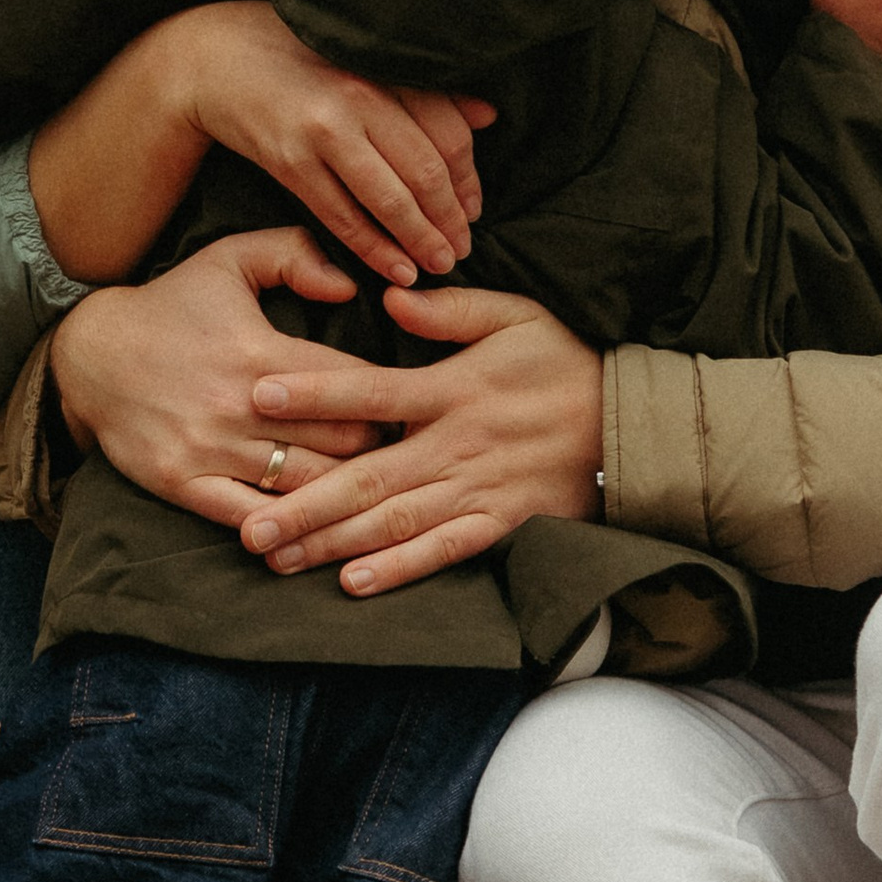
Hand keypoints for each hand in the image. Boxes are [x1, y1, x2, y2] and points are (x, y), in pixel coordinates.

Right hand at [47, 228, 381, 527]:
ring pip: (305, 486)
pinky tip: (319, 531)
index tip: (416, 404)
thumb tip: (352, 282)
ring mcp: (209, 451)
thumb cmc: (173, 304)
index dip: (393, 396)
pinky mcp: (183, 484)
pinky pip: (250, 519)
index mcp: (260, 352)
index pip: (354, 384)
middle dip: (382, 447)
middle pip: (342, 442)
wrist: (90, 354)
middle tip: (411, 451)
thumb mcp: (230, 258)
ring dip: (346, 490)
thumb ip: (295, 253)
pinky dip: (287, 527)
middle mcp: (238, 407)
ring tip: (380, 490)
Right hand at [171, 0, 493, 285]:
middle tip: (465, 248)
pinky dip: (374, 248)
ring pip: (389, 199)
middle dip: (451, 218)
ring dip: (420, 240)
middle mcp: (356, 97)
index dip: (468, 178)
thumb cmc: (292, 52)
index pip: (447, 132)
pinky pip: (341, 216)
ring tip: (440, 264)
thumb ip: (421, 88)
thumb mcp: (359, 57)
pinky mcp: (289, 162)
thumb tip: (487, 116)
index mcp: (381, 68)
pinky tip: (396, 269)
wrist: (210, 59)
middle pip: (425, 170)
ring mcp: (321, 133)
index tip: (476, 209)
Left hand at [244, 286, 603, 594]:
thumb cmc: (567, 361)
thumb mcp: (518, 315)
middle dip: (304, 504)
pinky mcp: (503, 524)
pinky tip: (355, 582)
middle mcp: (457, 443)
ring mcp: (479, 489)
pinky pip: (445, 551)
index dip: (314, 393)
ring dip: (334, 543)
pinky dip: (401, 569)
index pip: (372, 388)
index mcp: (455, 387)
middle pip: (368, 477)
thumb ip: (452, 311)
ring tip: (279, 558)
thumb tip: (390, 300)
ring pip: (394, 522)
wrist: (634, 422)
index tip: (258, 394)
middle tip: (247, 526)